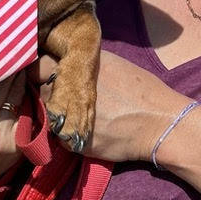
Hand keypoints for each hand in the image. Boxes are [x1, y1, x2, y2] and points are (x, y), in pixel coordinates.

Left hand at [37, 51, 187, 163]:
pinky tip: (83, 129)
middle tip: (63, 95)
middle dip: (46, 91)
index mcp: (79, 67)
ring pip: (46, 113)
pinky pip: (58, 135)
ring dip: (54, 113)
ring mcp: (68, 116)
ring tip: (73, 113)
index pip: (41, 64)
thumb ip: (85, 63)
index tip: (47, 72)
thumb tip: (67, 59)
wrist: (160, 124)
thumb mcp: (112, 64)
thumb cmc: (142, 90)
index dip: (42, 68)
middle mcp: (69, 90)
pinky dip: (66, 133)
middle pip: (40, 88)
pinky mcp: (72, 140)